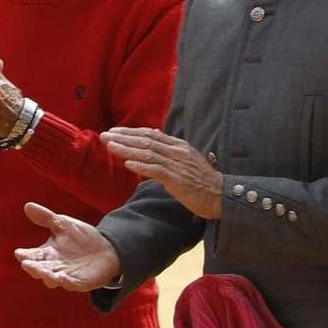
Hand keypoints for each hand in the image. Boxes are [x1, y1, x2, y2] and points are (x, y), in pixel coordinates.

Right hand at [14, 203, 122, 291]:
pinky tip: (63, 278)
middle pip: (39, 270)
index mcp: (47, 253)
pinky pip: (72, 285)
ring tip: (45, 272)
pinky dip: (67, 283)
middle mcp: (54, 266)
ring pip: (52, 280)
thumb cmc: (82, 238)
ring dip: (48, 277)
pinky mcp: (81, 282)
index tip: (19, 253)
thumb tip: (28, 205)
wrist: (107, 249)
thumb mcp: (64, 224)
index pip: (32, 255)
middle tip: (26, 264)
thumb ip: (46, 218)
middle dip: (33, 268)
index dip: (25, 255)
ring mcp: (66, 276)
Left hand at [102, 127, 222, 219]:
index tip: (114, 131)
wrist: (222, 196)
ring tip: (110, 145)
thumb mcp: (185, 163)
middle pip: (146, 141)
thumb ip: (167, 156)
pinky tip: (127, 163)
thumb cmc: (202, 182)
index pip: (151, 134)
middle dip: (123, 137)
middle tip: (104, 135)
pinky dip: (141, 166)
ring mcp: (178, 165)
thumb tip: (147, 152)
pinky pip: (157, 170)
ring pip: (148, 153)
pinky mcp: (178, 180)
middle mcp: (178, 152)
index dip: (131, 132)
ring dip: (127, 149)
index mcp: (179, 146)